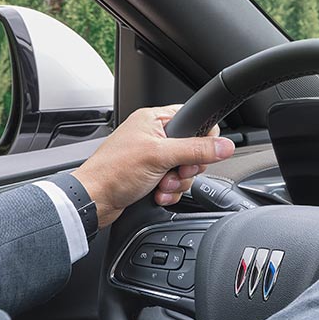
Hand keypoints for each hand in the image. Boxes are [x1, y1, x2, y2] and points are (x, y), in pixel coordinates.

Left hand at [72, 105, 234, 227]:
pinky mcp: (150, 176)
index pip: (194, 120)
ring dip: (177, 183)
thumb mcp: (160, 156)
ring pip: (184, 170)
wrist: (93, 200)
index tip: (198, 153)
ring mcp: (152, 157)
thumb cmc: (113, 171)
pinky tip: (157, 194)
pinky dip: (169, 192)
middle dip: (186, 168)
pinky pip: (174, 184)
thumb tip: (225, 145)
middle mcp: (154, 135)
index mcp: (154, 119)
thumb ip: (196, 149)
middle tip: (174, 171)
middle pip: (193, 150)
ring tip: (161, 185)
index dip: (202, 138)